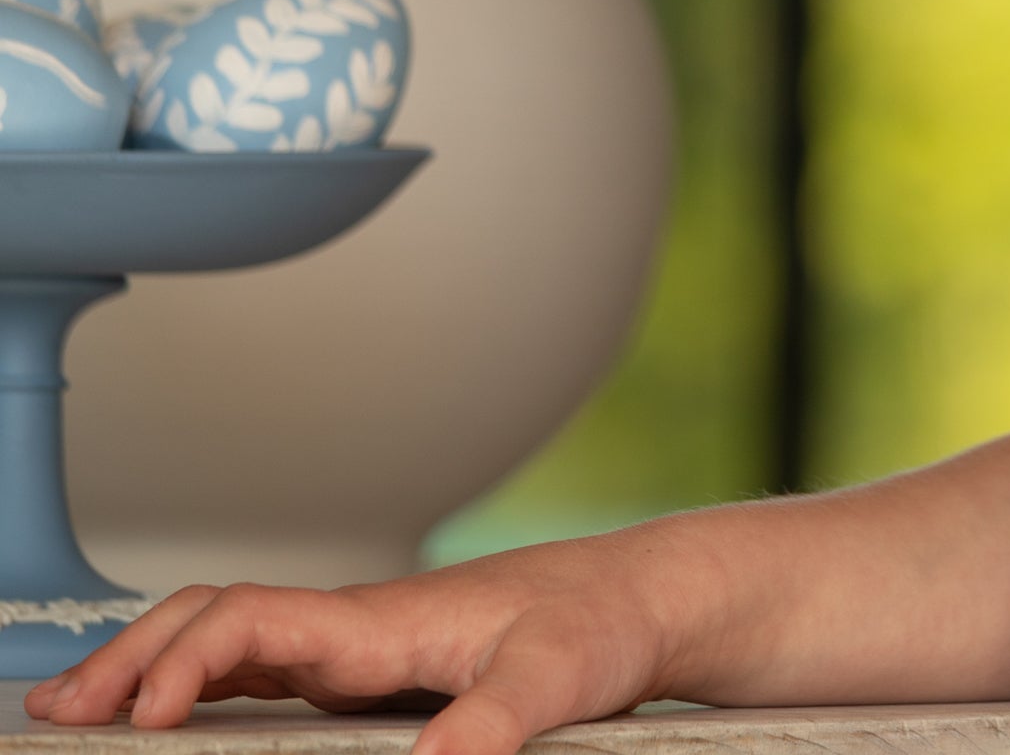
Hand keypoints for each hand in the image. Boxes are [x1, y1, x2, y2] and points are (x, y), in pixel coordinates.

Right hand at [21, 529, 702, 754]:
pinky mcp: (371, 675)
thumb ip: (499, 721)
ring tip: (76, 712)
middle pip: (220, 619)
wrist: (636, 601)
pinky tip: (168, 717)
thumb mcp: (561, 676)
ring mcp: (359, 648)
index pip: (259, 618)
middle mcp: (359, 626)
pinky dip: (199, 685)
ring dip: (152, 668)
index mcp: (386, 619)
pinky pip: (263, 670)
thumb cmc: (601, 621)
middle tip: (60, 712)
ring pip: (231, 642)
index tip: (144, 712)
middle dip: (133, 657)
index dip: (190, 657)